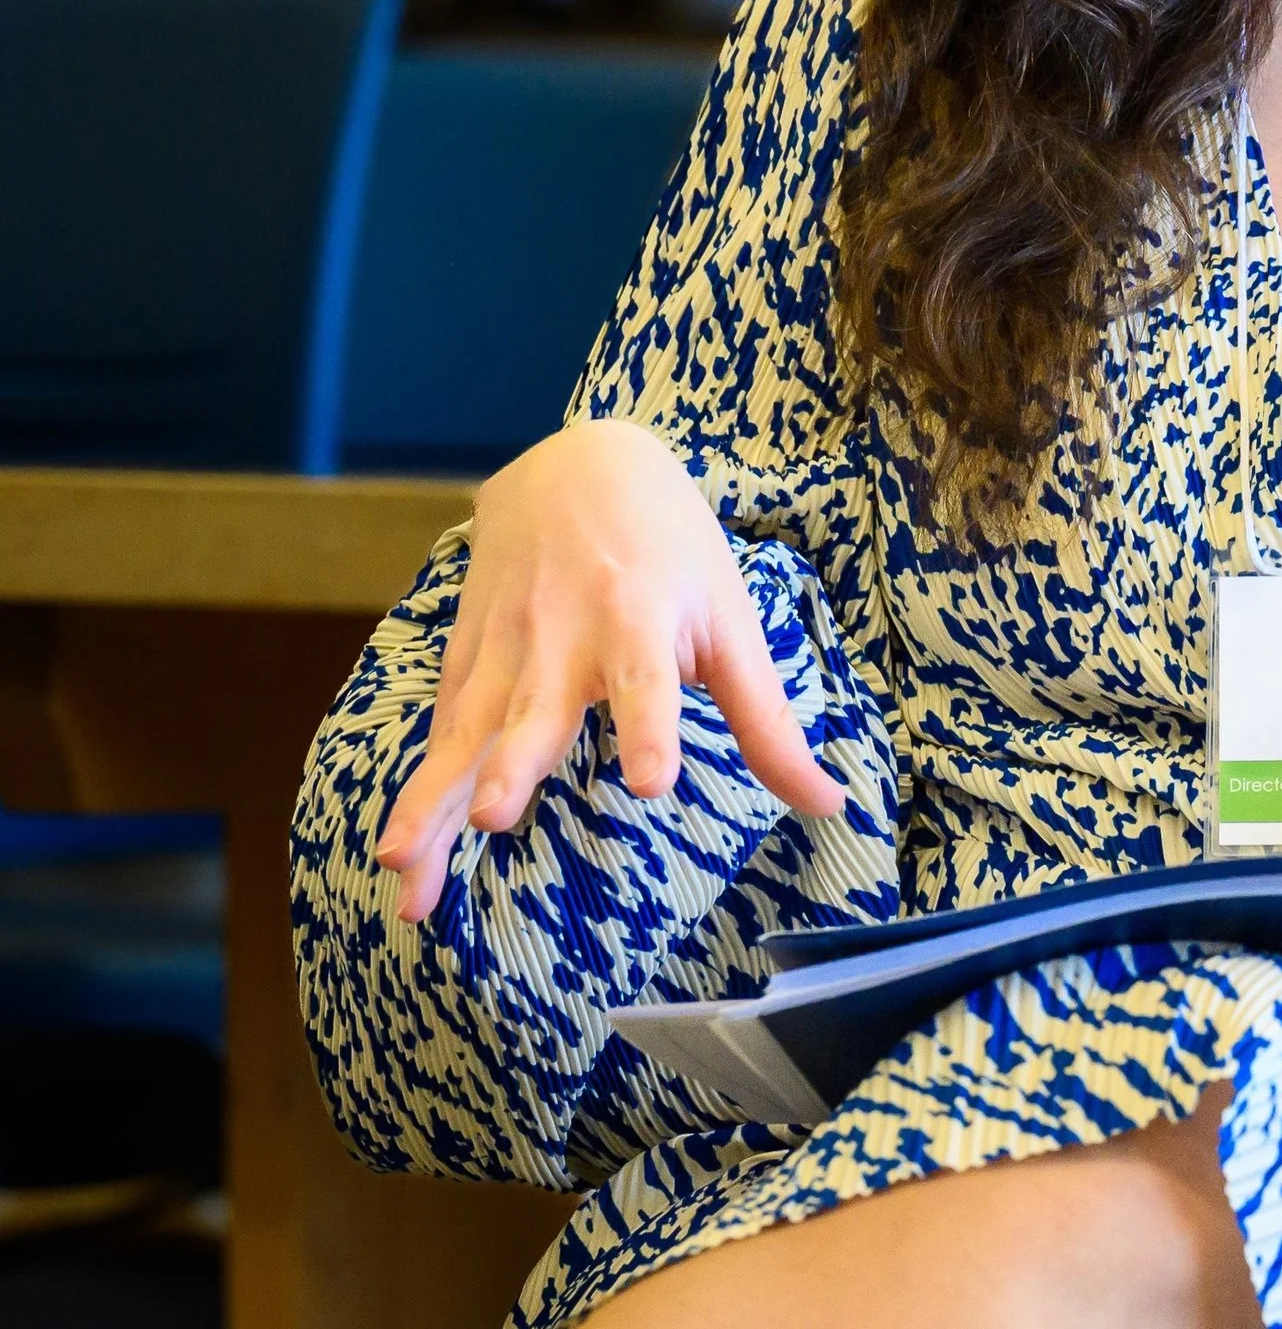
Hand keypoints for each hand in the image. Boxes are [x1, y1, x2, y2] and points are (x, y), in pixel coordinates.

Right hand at [376, 417, 843, 923]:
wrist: (574, 463)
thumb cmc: (670, 550)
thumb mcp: (731, 621)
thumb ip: (768, 723)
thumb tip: (831, 805)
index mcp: (640, 620)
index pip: (648, 681)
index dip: (650, 729)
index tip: (651, 782)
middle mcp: (564, 636)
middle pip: (536, 708)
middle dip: (513, 765)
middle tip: (494, 817)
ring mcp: (503, 647)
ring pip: (467, 731)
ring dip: (433, 801)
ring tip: (405, 865)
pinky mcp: (465, 658)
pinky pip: (441, 731)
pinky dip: (418, 792)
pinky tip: (404, 856)